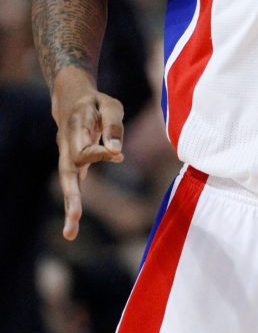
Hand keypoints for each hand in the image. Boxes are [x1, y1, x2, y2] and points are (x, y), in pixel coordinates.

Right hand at [52, 72, 124, 240]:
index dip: (99, 154)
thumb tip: (116, 153)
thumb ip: (113, 126)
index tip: (117, 155)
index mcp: (75, 128)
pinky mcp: (72, 164)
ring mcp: (66, 156)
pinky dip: (73, 203)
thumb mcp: (110, 105)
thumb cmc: (96, 103)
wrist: (71, 98)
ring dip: (70, 207)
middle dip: (71, 196)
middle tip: (75, 218)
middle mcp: (66, 145)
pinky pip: (72, 185)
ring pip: (67, 184)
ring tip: (70, 234)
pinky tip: (73, 225)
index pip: (84, 149)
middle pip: (67, 174)